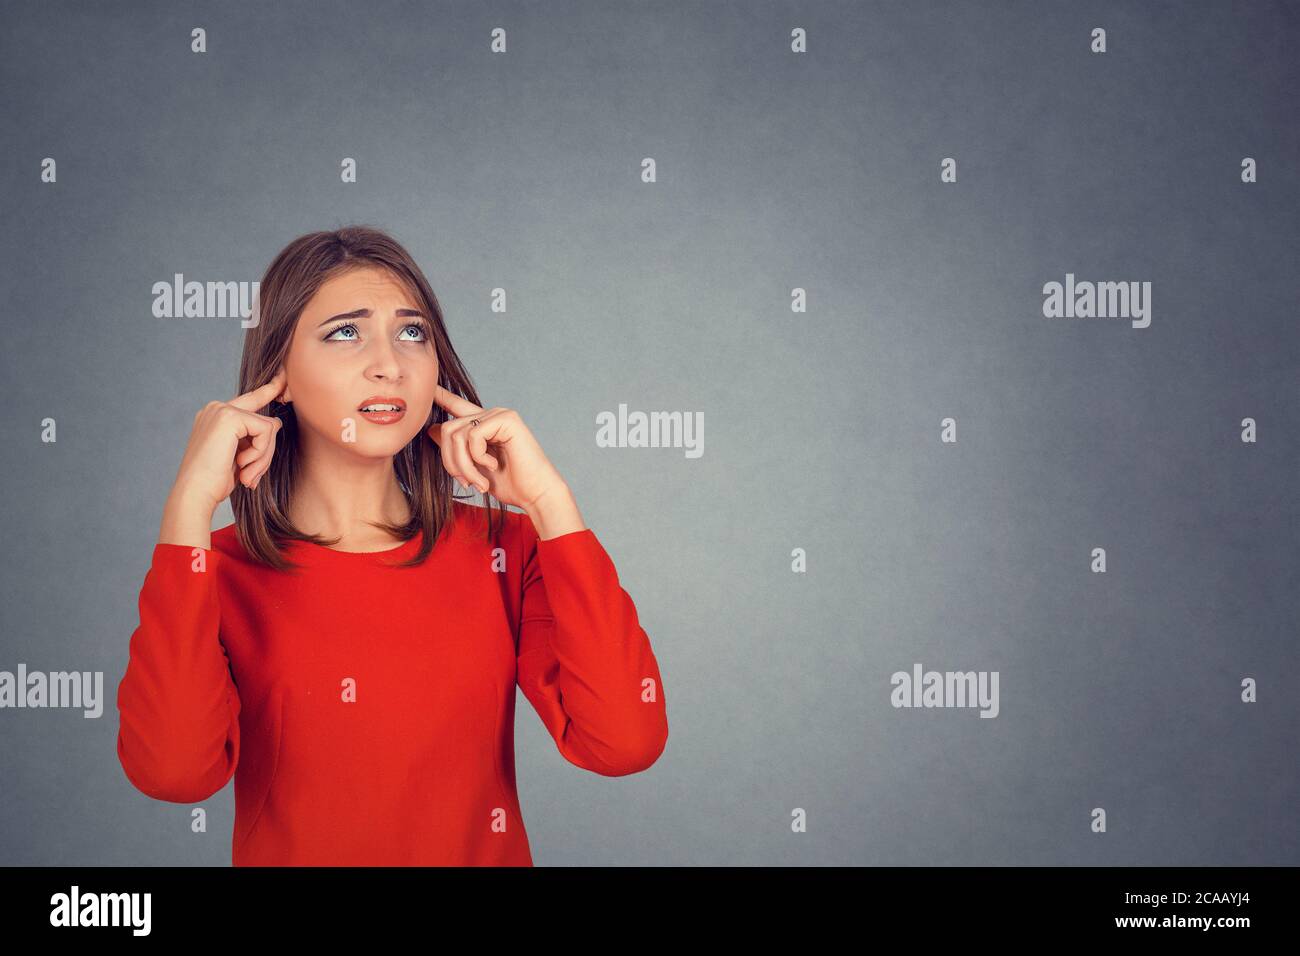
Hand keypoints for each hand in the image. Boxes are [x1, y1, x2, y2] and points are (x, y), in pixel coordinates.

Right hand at [168, 367, 286, 513]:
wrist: (195, 493)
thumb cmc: (214, 482)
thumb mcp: (239, 457)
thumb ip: (255, 438)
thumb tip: (276, 422)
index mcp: (216, 416)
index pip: (251, 400)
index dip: (270, 388)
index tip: (284, 376)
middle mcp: (217, 408)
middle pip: (264, 420)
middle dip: (266, 450)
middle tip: (251, 475)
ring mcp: (222, 410)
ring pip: (268, 427)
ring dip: (263, 457)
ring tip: (246, 474)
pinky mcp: (230, 417)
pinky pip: (266, 430)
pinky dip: (261, 453)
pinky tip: (243, 466)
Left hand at [425, 384, 566, 510]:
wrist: (535, 494)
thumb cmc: (511, 484)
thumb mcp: (475, 468)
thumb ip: (456, 448)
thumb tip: (432, 429)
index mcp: (484, 426)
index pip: (457, 406)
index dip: (441, 396)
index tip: (427, 386)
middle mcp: (491, 416)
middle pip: (447, 428)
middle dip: (450, 462)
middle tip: (466, 483)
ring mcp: (499, 415)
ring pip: (457, 434)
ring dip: (464, 465)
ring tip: (479, 482)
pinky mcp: (506, 419)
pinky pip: (473, 435)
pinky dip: (478, 457)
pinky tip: (493, 466)